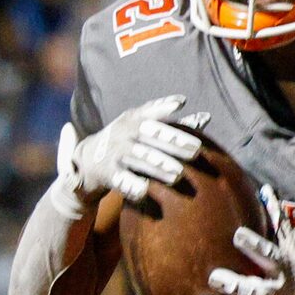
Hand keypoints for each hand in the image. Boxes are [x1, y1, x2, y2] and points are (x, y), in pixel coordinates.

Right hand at [58, 96, 210, 209]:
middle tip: (196, 151)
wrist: (87, 160)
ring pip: (138, 158)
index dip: (164, 106)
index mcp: (134, 118)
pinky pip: (120, 179)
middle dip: (172, 142)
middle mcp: (123, 132)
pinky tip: (144, 191)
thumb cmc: (127, 141)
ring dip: (158, 166)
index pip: (150, 110)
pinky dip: (131, 185)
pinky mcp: (107, 173)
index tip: (181, 103)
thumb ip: (173, 124)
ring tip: (178, 175)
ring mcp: (114, 152)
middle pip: (149, 135)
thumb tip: (207, 117)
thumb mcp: (143, 128)